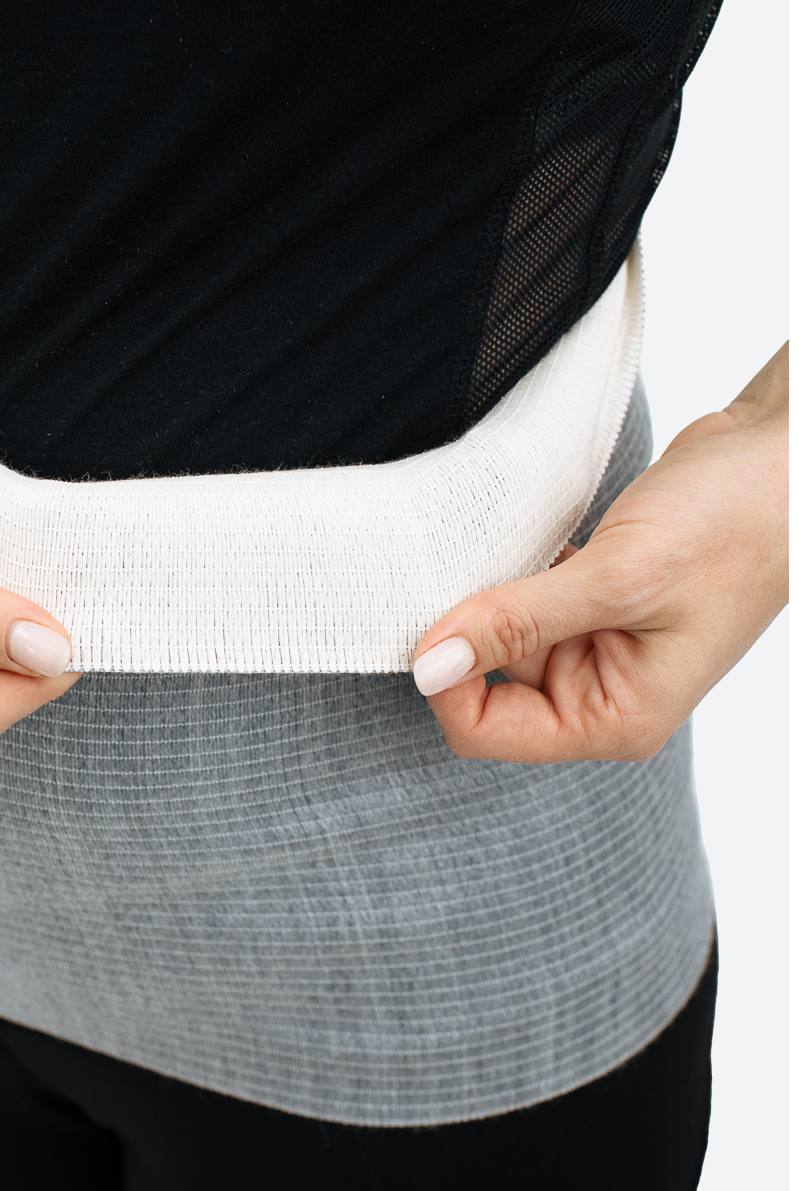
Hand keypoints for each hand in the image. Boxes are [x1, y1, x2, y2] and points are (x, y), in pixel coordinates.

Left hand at [412, 345, 788, 762]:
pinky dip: (508, 565)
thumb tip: (427, 664)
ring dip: (486, 590)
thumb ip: (517, 622)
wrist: (782, 459)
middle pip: (481, 682)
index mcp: (614, 717)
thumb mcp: (616, 578)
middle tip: (466, 562)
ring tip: (512, 543)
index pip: (484, 731)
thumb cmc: (733, 525)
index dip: (446, 680)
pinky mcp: (588, 595)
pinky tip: (527, 532)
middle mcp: (600, 691)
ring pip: (496, 632)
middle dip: (465, 626)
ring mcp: (593, 642)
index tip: (432, 613)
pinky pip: (519, 593)